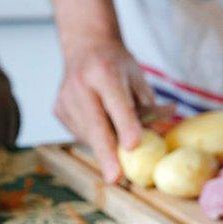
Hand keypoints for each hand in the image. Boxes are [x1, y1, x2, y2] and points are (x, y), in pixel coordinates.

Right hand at [54, 40, 155, 181]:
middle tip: (115, 178)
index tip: (132, 146)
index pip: (117, 103)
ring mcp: (65, 98)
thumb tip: (164, 131)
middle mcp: (80, 84)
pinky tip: (101, 125)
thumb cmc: (117, 65)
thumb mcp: (137, 78)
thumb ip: (148, 106)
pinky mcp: (58, 110)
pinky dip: (94, 138)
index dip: (125, 125)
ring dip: (105, 146)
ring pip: (87, 134)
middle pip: (95, 125)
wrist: (85, 46)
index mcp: (104, 71)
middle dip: (106, 153)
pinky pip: (80, 133)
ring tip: (118, 143)